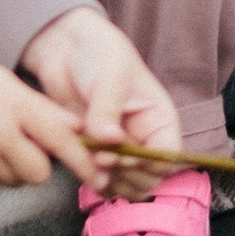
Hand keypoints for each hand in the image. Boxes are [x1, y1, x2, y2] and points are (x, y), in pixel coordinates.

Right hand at [0, 43, 97, 190]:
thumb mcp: (12, 85)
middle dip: (42, 166)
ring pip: (14, 181)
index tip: (99, 178)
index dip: (83, 162)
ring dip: (15, 168)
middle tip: (30, 146)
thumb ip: (46, 111)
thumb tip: (82, 130)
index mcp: (16, 107)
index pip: (60, 142)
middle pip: (39, 174)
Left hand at [19, 2, 180, 200]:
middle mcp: (142, 139)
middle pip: (147, 180)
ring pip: (123, 187)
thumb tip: (109, 141)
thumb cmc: (99, 53)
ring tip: (89, 158)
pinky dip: (87, 178)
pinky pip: (97, 180)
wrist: (66, 48)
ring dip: (107, 181)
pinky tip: (77, 158)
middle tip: (102, 158)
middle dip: (126, 176)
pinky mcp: (93, 153)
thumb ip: (108, 110)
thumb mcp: (110, 76)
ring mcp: (117, 149)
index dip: (148, 165)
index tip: (123, 155)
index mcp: (159, 120)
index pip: (168, 158)